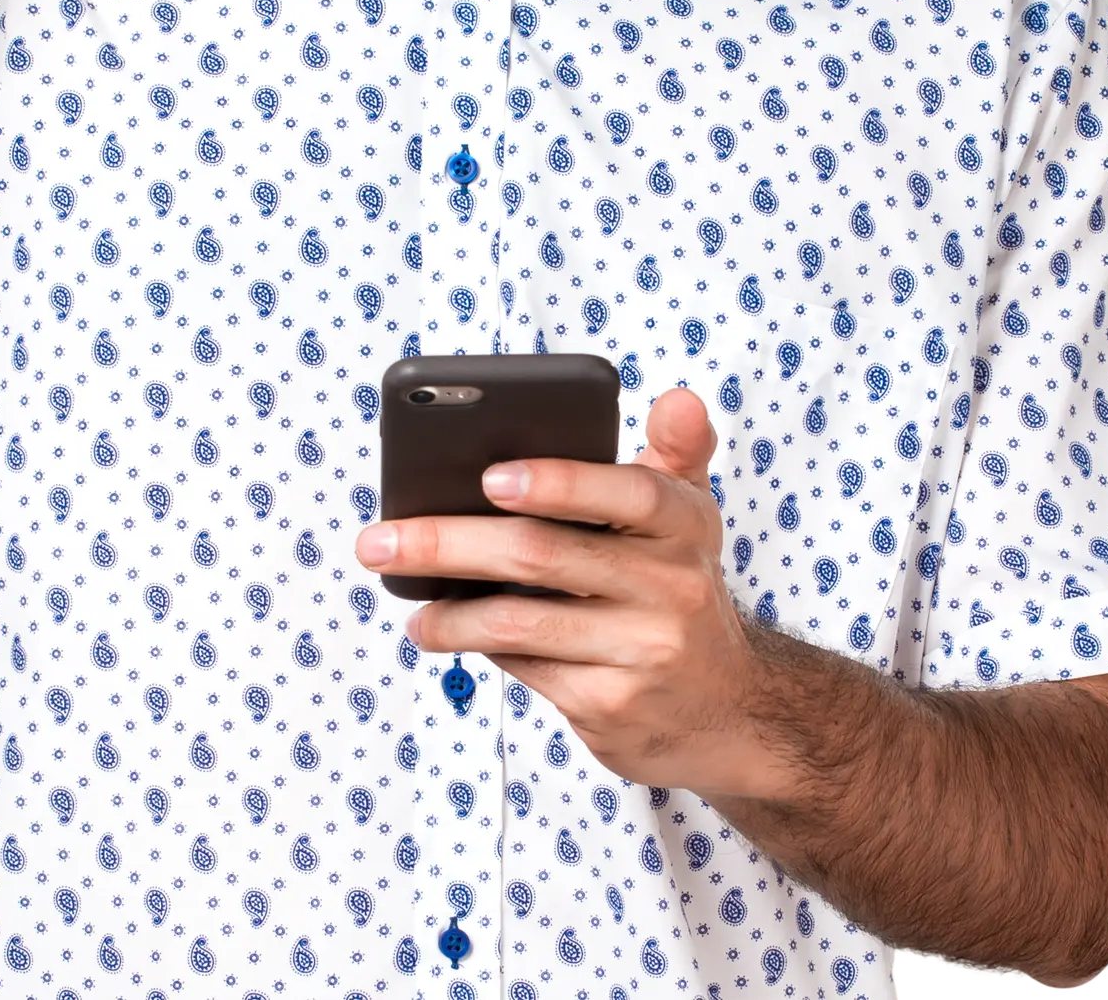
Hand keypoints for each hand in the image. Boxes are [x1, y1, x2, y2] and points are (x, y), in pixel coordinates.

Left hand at [354, 386, 779, 798]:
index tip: (489, 476)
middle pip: (541, 554)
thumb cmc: (679, 588)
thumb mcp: (691, 516)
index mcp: (684, 523)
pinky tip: (447, 632)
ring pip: (519, 620)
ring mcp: (642, 653)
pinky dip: (479, 646)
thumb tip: (678, 395)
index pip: (628, 492)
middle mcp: (671, 587)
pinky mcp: (612, 708)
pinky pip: (527, 667)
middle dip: (448, 543)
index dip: (559, 482)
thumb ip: (674, 450)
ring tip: (402, 598)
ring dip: (447, 612)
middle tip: (379, 540)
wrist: (729, 711)